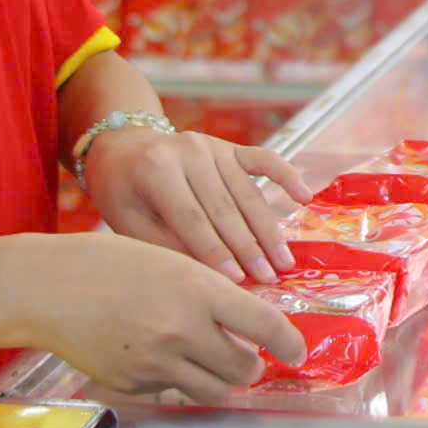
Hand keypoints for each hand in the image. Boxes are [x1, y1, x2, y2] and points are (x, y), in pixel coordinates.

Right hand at [9, 232, 307, 405]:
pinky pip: (172, 392)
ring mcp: (156, 363)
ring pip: (214, 390)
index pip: (265, 326)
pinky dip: (178, 381)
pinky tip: (163, 358)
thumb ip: (210, 291)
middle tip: (247, 355)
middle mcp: (183, 330)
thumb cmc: (109, 263)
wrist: (49, 288)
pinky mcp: (133, 385)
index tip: (297, 350)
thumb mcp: (171, 261)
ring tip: (214, 362)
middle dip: (251, 364)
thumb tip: (244, 320)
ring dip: (222, 380)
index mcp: (199, 290)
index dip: (289, 342)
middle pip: (243, 368)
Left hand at [83, 127, 316, 285]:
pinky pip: (264, 160)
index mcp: (157, 170)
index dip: (215, 251)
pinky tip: (304, 197)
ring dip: (269, 229)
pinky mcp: (230, 146)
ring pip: (248, 192)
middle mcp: (190, 151)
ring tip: (284, 260)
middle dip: (248, 246)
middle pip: (225, 207)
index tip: (236, 281)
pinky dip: (286, 177)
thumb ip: (166, 244)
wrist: (123, 147)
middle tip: (269, 278)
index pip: (192, 218)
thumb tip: (208, 278)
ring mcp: (214, 146)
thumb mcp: (128, 223)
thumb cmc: (123, 194)